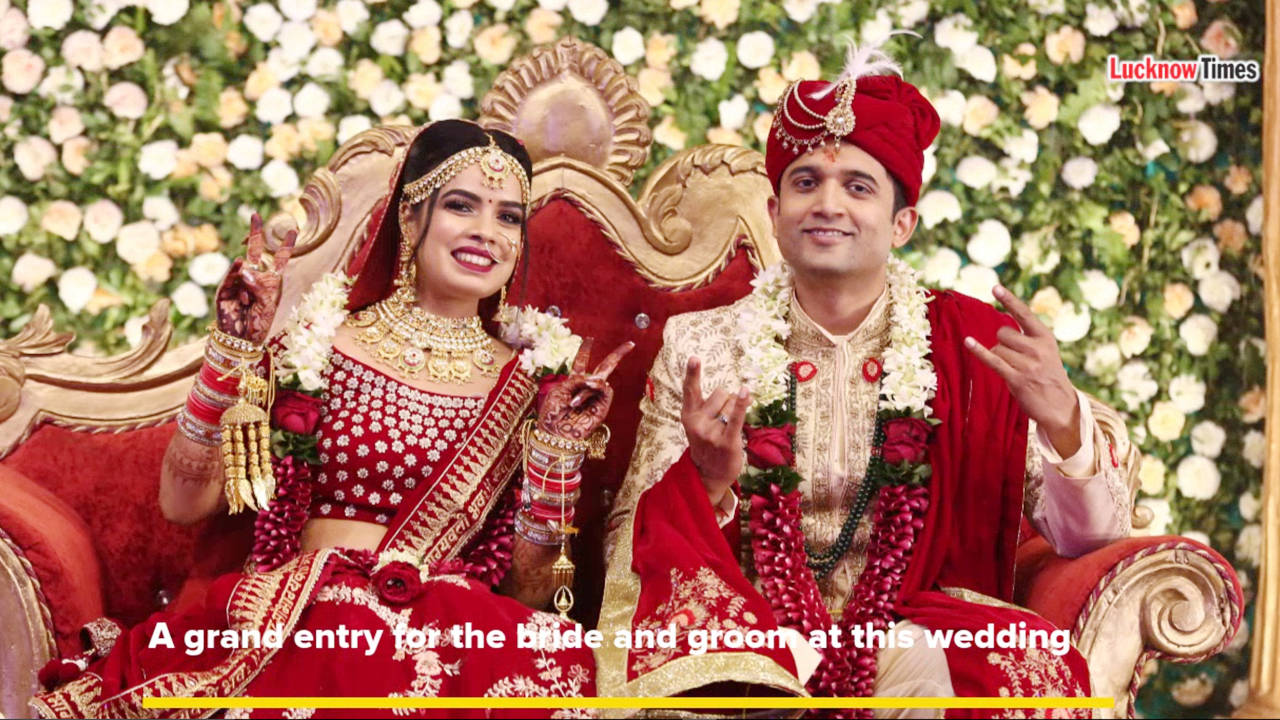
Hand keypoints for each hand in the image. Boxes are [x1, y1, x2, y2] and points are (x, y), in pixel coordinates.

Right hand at [214, 213, 297, 343]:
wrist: (242, 339)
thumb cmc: (259, 323)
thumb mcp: (267, 303)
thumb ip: (259, 284)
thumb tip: (242, 266)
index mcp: (270, 281)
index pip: (279, 259)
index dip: (286, 245)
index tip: (293, 230)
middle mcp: (253, 278)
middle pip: (253, 251)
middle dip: (255, 233)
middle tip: (255, 215)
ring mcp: (238, 282)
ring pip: (243, 270)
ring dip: (247, 287)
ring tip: (247, 303)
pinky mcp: (224, 289)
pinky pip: (231, 277)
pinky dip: (235, 274)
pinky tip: (239, 265)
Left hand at [537, 338, 634, 440]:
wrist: (556, 433)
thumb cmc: (552, 413)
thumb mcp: (559, 389)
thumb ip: (576, 379)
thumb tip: (593, 379)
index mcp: (573, 382)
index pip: (582, 363)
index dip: (585, 350)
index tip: (590, 340)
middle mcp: (587, 388)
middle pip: (605, 367)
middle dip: (618, 355)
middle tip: (631, 344)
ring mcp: (597, 397)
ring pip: (599, 380)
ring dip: (586, 387)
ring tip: (573, 403)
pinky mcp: (603, 407)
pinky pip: (605, 389)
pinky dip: (597, 387)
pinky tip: (589, 389)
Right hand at [680, 356, 750, 504]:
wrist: (708, 474)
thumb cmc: (707, 443)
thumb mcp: (699, 423)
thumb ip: (710, 404)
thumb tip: (741, 391)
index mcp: (688, 415)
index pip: (690, 389)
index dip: (693, 373)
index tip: (694, 358)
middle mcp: (697, 422)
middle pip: (720, 392)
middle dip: (726, 401)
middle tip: (722, 421)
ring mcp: (711, 432)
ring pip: (731, 404)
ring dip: (735, 411)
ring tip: (727, 429)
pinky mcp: (726, 441)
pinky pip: (735, 417)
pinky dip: (741, 404)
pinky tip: (746, 392)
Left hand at [964, 285, 1081, 457]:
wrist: (1061, 407)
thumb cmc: (1048, 376)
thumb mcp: (1046, 352)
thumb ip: (1028, 339)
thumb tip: (1001, 331)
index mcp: (1046, 338)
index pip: (1024, 314)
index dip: (1009, 300)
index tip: (995, 287)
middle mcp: (1038, 348)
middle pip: (1003, 333)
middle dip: (1002, 343)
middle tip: (1015, 358)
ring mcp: (1028, 364)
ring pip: (997, 348)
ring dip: (999, 357)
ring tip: (1014, 370)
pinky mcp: (1017, 379)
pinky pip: (993, 360)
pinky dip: (978, 350)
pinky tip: (967, 342)